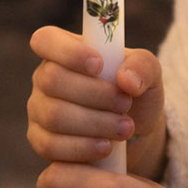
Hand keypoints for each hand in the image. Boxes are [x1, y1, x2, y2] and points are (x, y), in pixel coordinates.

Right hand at [27, 26, 164, 167]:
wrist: (136, 131)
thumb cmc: (136, 91)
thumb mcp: (148, 72)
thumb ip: (142, 66)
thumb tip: (125, 79)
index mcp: (64, 49)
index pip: (46, 40)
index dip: (67, 52)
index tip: (99, 65)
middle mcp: (45, 77)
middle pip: (52, 80)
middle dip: (94, 94)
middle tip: (125, 103)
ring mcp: (39, 109)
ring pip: (54, 116)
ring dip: (94, 123)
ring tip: (125, 128)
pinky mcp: (41, 141)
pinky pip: (50, 146)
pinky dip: (82, 147)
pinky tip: (106, 147)